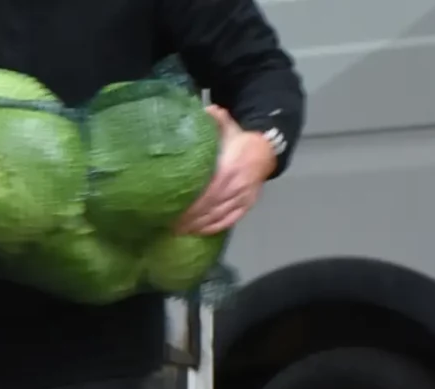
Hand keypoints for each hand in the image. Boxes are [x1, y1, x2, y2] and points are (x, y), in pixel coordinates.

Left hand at [176, 106, 277, 236]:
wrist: (266, 151)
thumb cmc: (240, 141)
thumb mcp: (229, 127)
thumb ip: (215, 120)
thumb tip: (203, 110)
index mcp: (230, 169)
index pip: (207, 193)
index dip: (191, 205)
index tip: (173, 211)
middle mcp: (237, 187)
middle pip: (210, 209)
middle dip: (189, 219)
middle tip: (168, 224)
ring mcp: (243, 198)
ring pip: (217, 218)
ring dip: (197, 226)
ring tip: (177, 230)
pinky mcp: (246, 206)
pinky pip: (228, 221)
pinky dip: (211, 228)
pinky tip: (196, 231)